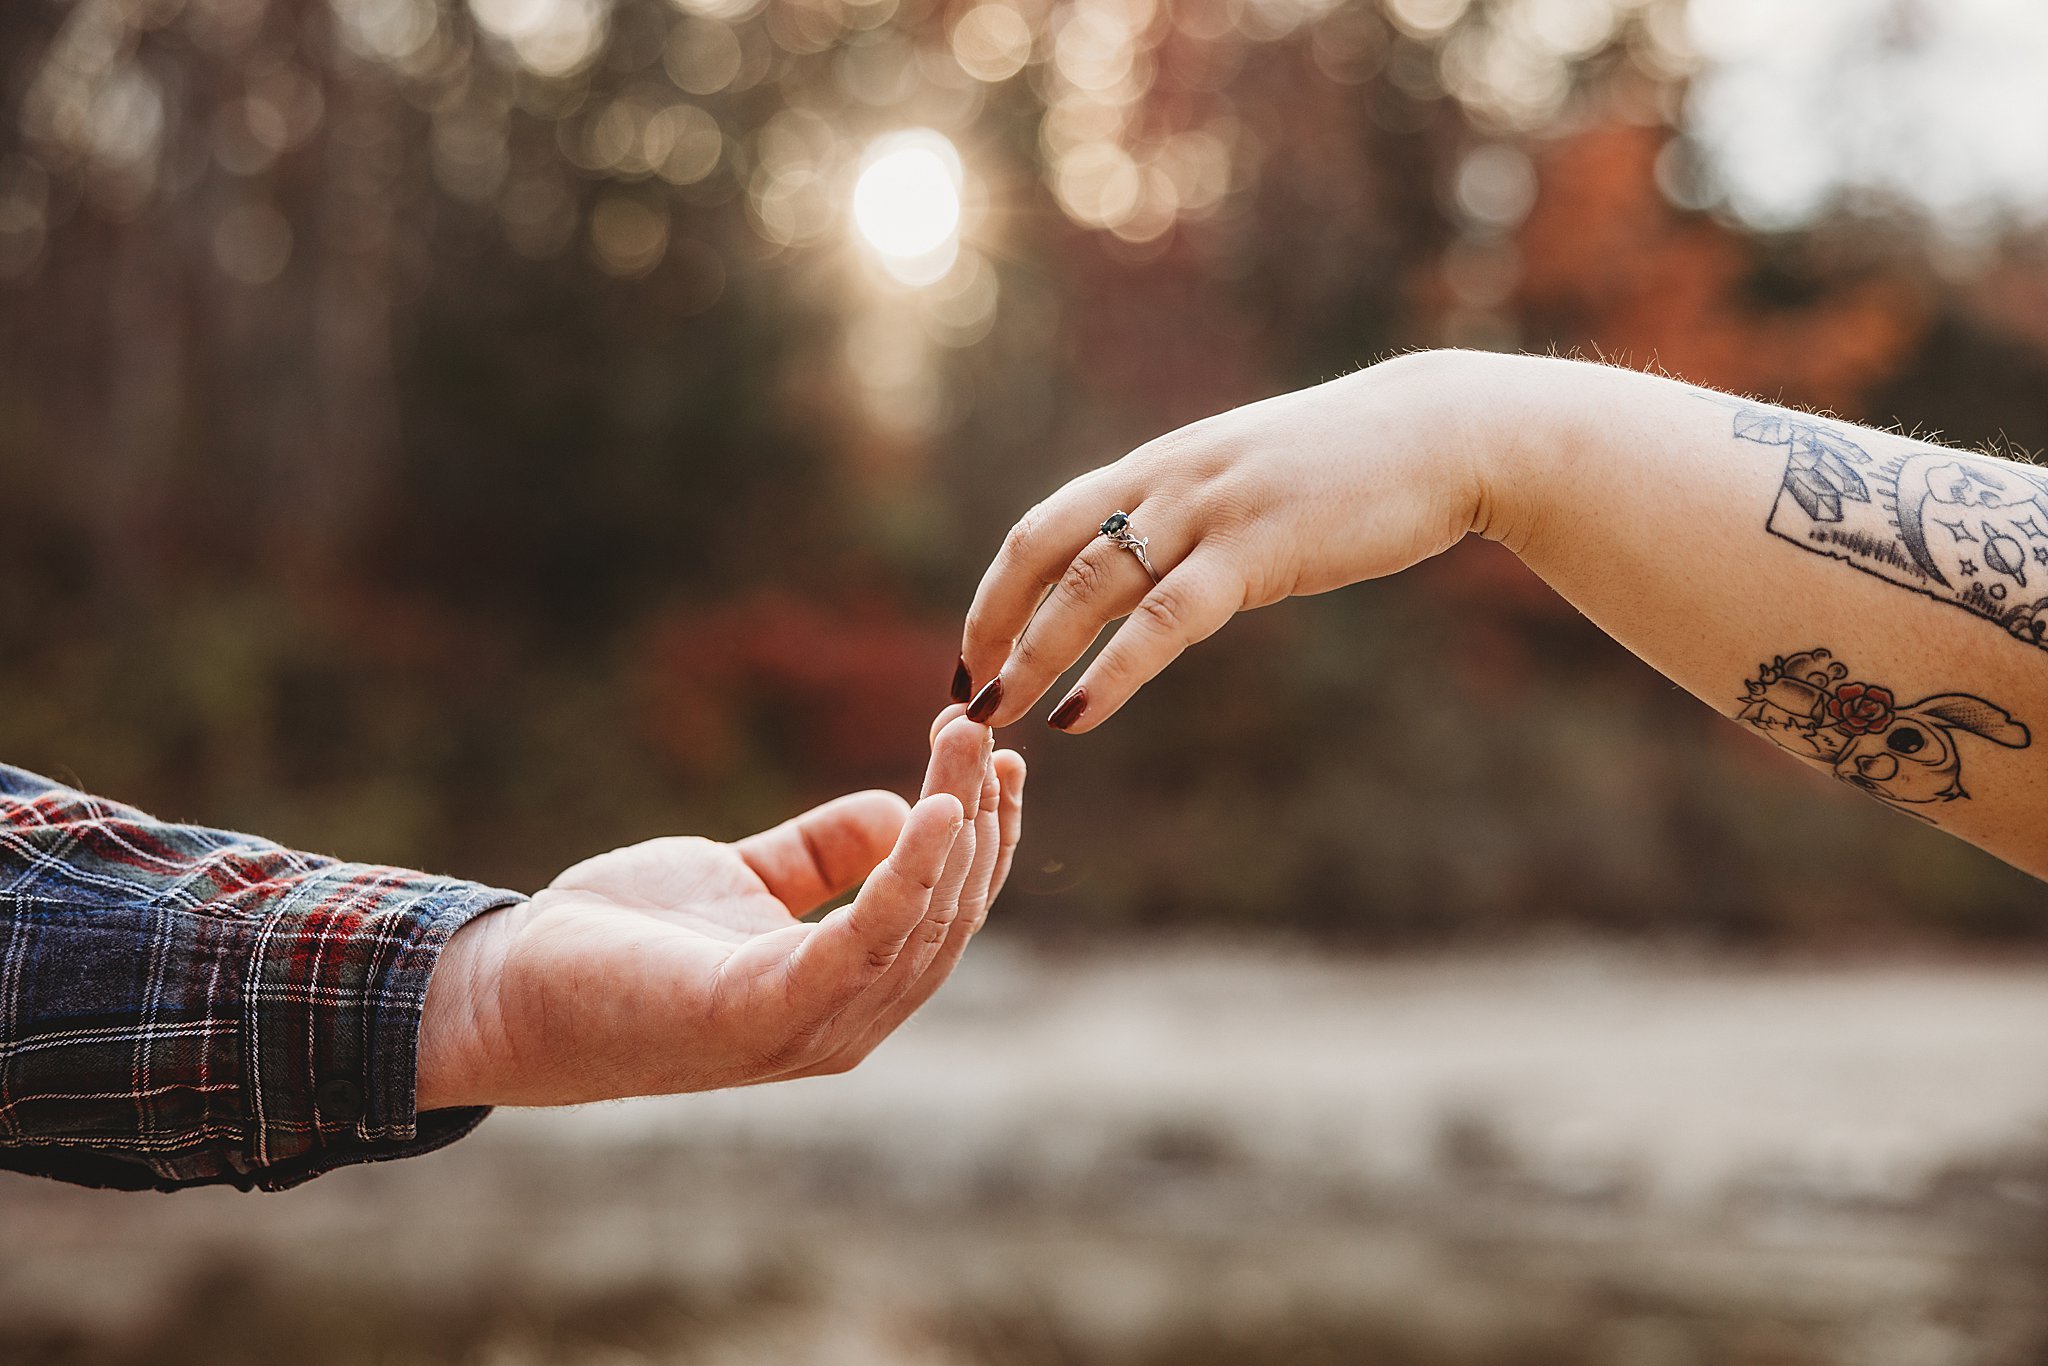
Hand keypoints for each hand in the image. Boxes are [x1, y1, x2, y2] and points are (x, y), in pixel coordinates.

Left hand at [416, 714, 1025, 1107]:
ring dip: (957, 830)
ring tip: (969, 748)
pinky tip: (932, 811)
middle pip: (947, 916)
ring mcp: (810, 1027)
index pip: (943, 914)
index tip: (994, 754)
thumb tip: (898, 808)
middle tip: (982, 734)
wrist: (510, 987)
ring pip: (922, 924)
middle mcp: (845, 1022)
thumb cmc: (622, 941)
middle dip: (978, 820)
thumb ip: (819, 852)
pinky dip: (910, 875)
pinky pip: (865, 940)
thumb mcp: (741, 876)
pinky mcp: (766, 1013)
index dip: (980, 836)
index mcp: (843, 993)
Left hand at [958, 349, 1532, 730]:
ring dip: (1033, 656)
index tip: (973, 653)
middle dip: (992, 628)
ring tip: (996, 717)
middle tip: (963, 700)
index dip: (998, 593)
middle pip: (1044, 553)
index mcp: (1157, 467)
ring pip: (1088, 587)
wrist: (1439, 435)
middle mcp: (1164, 481)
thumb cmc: (1351, 467)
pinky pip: (1163, 619)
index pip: (1043, 527)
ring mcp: (1207, 510)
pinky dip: (1111, 671)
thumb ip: (1194, 518)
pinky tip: (1079, 714)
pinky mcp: (1254, 548)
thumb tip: (1158, 567)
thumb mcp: (1249, 482)